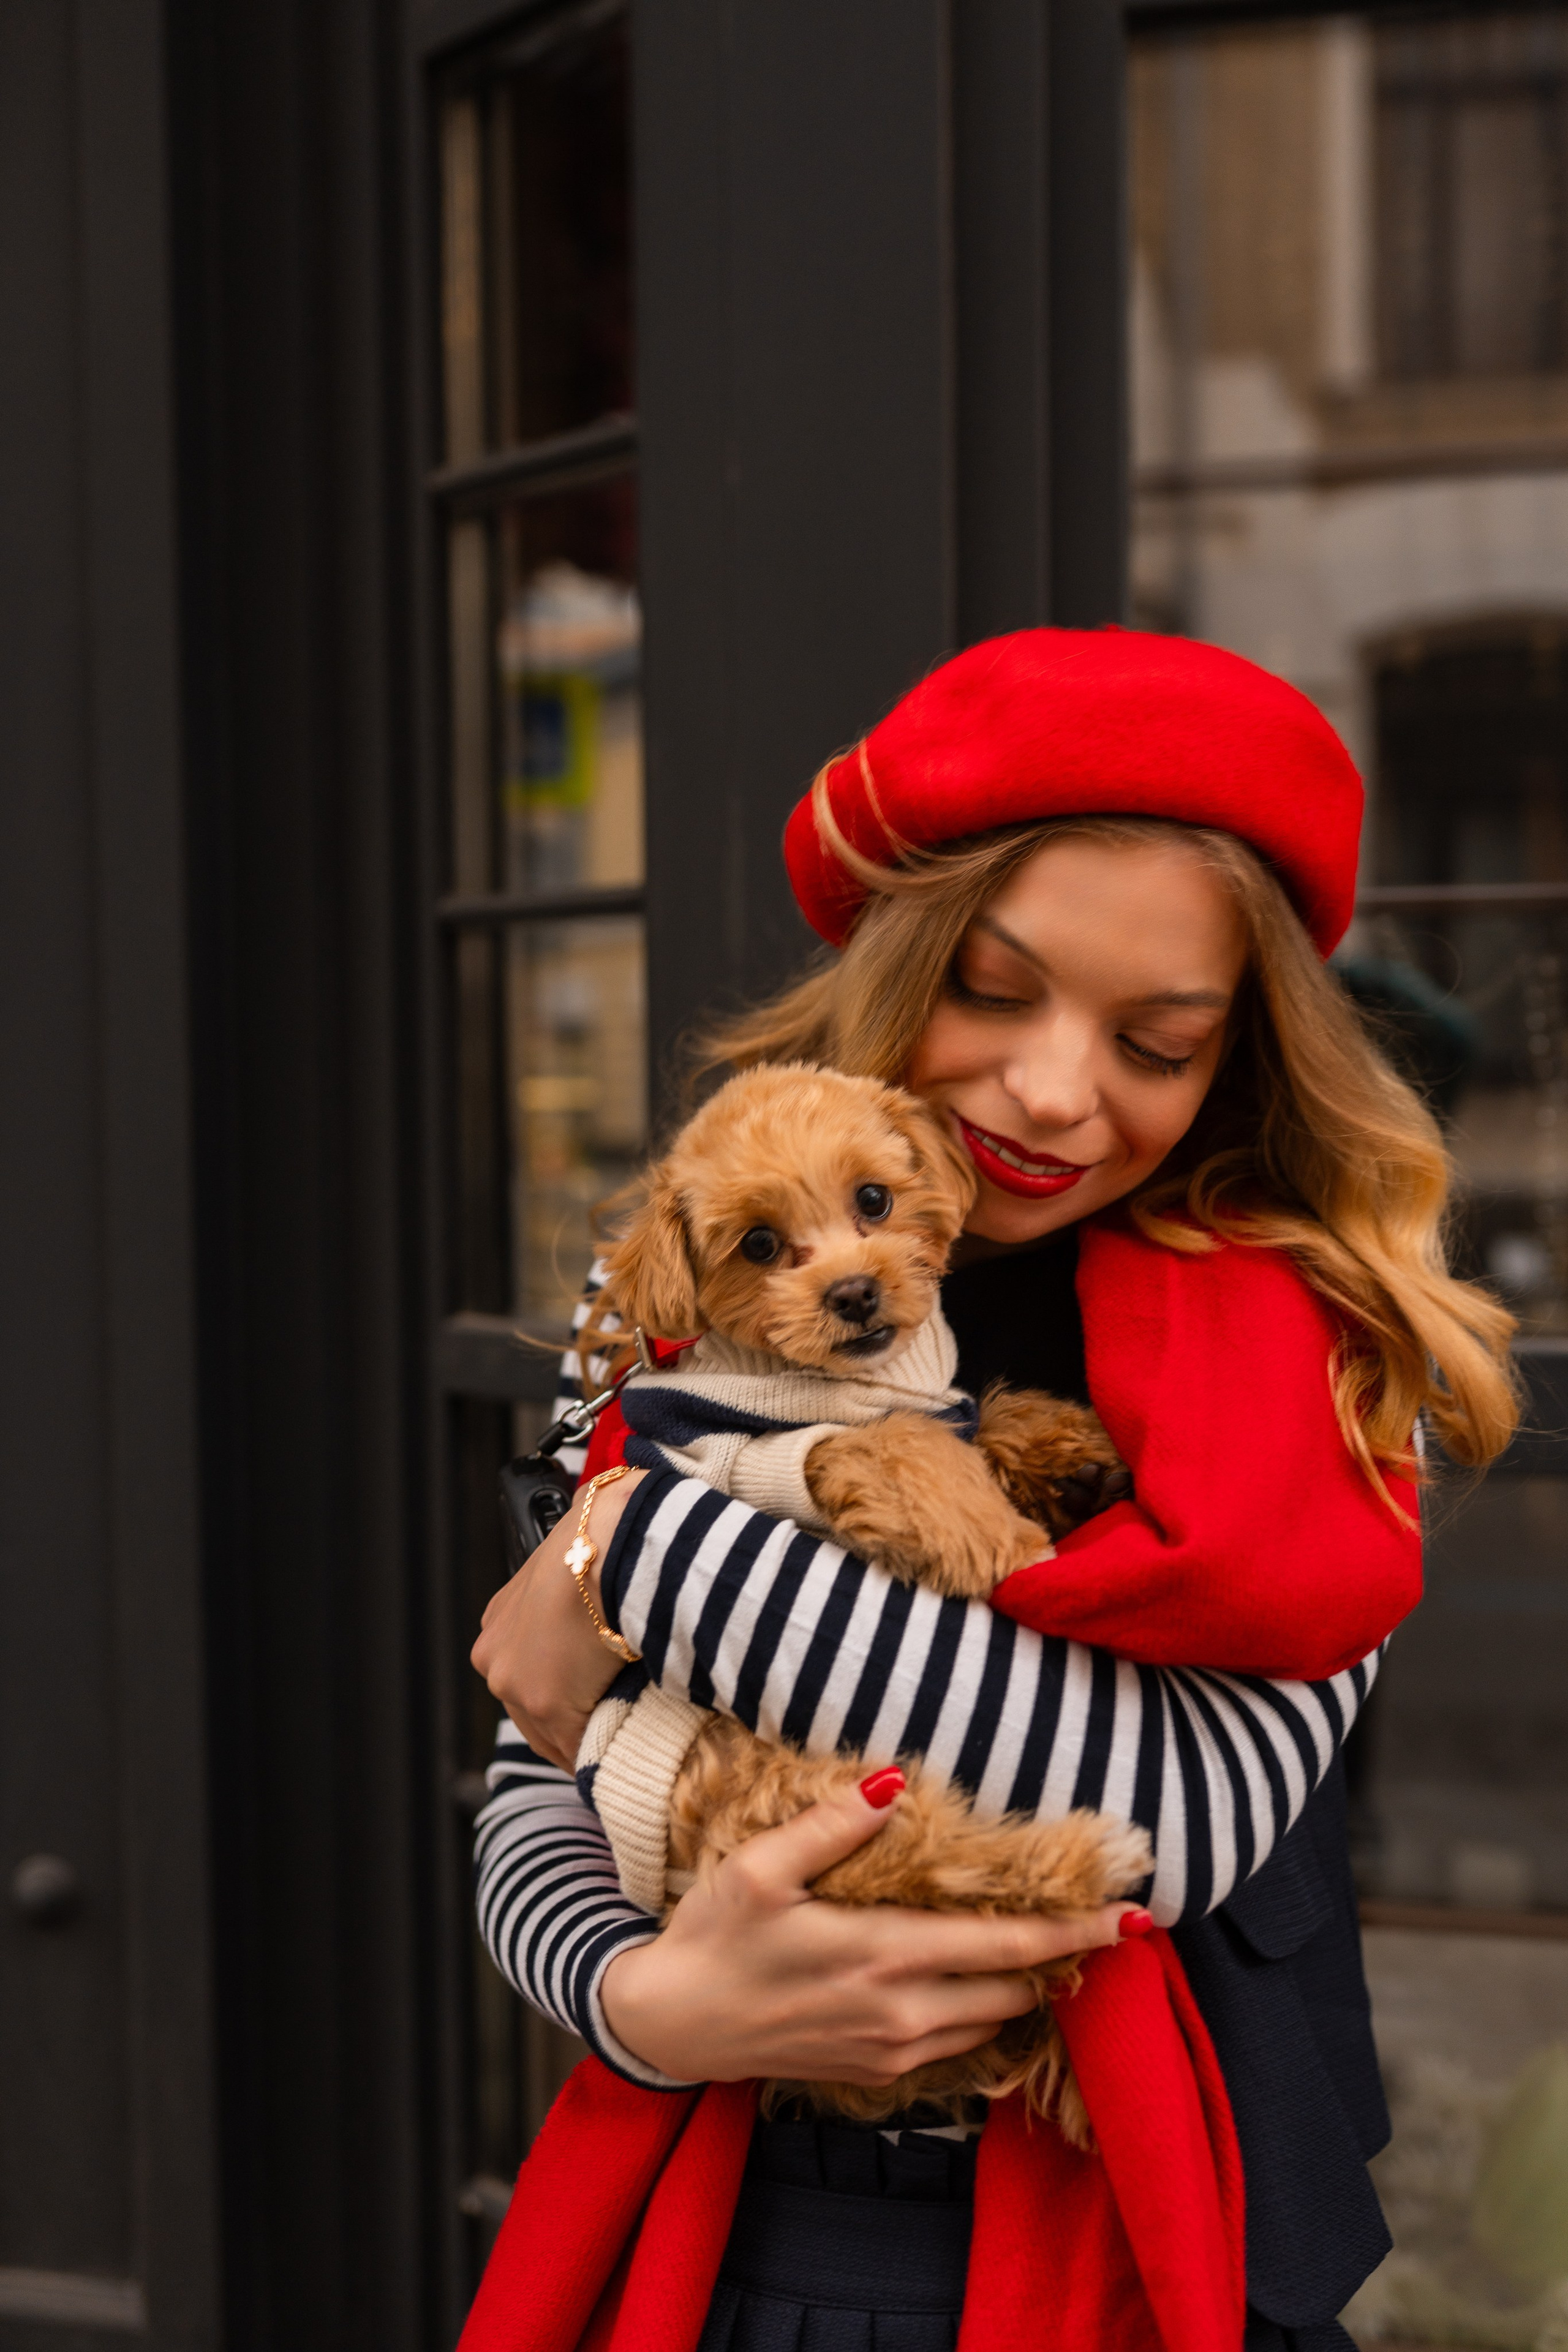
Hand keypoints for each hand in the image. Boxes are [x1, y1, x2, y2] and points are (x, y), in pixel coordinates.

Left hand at [471, 1468, 647, 1767]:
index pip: (528, 1678)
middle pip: (533, 1713)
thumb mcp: (577, 1569)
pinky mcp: (544, 1703)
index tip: (593, 1703)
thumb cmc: (602, 1541)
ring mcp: (513, 1682)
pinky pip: (577, 1746)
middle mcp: (494, 1656)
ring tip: (625, 1743)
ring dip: (588, 1741)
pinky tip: (629, 1750)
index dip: (564, 1695)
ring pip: (552, 1735)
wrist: (607, 1540)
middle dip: (572, 1724)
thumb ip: (579, 1594)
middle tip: (614, 1730)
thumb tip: (607, 1587)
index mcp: (500, 1624)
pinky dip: (602, 1750)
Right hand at [600, 1773, 1139, 2084]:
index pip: (1007, 1947)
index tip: (1136, 1916)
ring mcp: (891, 2051)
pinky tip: (984, 1980)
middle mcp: (901, 2013)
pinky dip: (986, 2011)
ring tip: (1053, 1944)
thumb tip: (895, 1780)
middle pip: (1016, 1988)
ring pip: (993, 2020)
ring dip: (1027, 1985)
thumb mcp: (759, 1868)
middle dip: (1066, 1958)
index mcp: (883, 1956)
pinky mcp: (877, 2074)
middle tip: (1105, 1921)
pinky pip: (958, 2044)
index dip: (1076, 1932)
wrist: (671, 2028)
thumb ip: (832, 1826)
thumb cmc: (713, 1938)